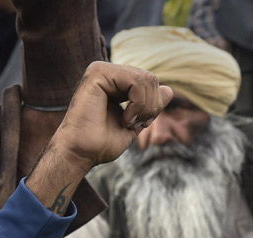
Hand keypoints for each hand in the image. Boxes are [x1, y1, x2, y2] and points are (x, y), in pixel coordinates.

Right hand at [51, 61, 173, 169]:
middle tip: (137, 124)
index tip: (141, 124)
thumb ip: (151, 106)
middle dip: (152, 106)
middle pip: (151, 78)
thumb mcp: (137, 122)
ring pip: (146, 79)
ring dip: (145, 107)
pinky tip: (125, 118)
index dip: (154, 106)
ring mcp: (101, 70)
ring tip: (129, 122)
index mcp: (115, 82)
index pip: (151, 83)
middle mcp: (108, 72)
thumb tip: (169, 89)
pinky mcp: (97, 73)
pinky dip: (138, 105)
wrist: (83, 152)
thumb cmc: (103, 142)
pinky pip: (136, 81)